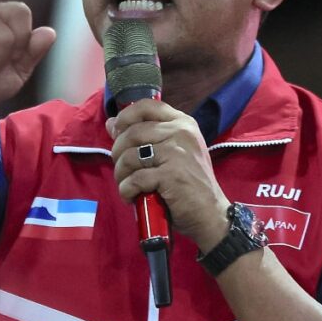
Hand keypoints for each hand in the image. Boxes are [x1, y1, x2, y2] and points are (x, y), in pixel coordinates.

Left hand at [108, 100, 228, 250]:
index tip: (116, 131)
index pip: (147, 106)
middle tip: (122, 171)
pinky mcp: (171, 175)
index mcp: (183, 123)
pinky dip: (127, 191)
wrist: (211, 214)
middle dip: (117, 154)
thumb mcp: (171, 153)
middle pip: (131, 133)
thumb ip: (144, 136)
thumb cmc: (188, 184)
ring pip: (129, 156)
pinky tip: (133, 197)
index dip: (125, 116)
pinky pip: (134, 179)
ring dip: (121, 175)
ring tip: (128, 186)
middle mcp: (181, 132)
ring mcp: (177, 153)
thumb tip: (111, 123)